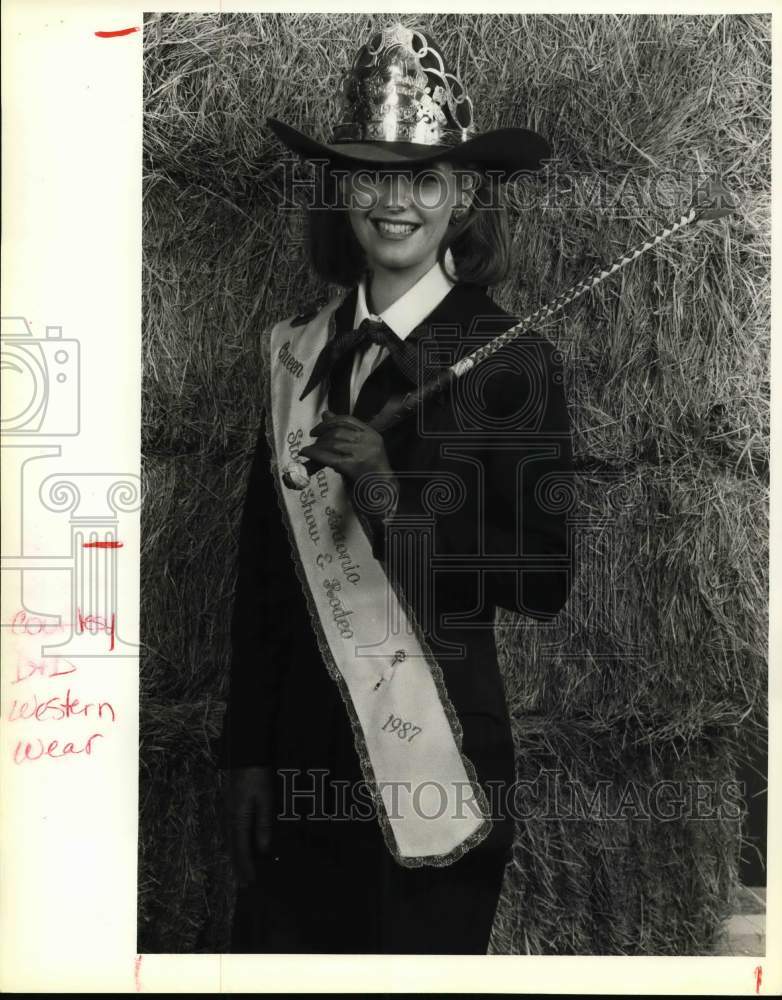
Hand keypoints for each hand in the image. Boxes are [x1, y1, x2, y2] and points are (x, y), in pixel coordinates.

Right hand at [223, 765, 273, 887]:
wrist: (245, 754)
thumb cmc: (256, 775)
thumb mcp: (264, 798)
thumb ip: (263, 823)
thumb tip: (263, 848)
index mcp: (237, 818)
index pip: (241, 850)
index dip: (246, 867)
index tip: (250, 883)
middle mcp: (229, 817)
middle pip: (233, 848)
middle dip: (239, 867)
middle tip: (244, 885)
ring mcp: (228, 811)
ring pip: (231, 841)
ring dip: (236, 857)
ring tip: (241, 871)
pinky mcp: (230, 805)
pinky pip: (231, 831)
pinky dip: (235, 844)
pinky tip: (239, 846)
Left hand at [299, 411, 393, 482]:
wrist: (383, 492)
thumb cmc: (370, 472)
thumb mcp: (360, 449)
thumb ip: (344, 432)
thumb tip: (326, 414)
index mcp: (372, 434)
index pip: (347, 420)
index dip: (329, 422)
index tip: (317, 429)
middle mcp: (368, 441)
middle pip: (338, 431)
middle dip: (322, 436)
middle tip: (314, 442)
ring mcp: (362, 453)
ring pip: (333, 443)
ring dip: (318, 446)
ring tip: (310, 450)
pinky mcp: (353, 466)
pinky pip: (329, 457)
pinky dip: (315, 454)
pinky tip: (306, 453)